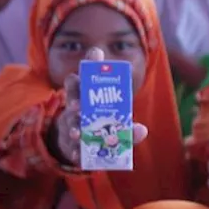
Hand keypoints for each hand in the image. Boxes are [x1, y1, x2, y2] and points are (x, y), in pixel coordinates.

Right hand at [53, 47, 149, 167]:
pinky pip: (67, 142)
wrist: (79, 143)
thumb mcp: (116, 123)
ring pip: (67, 118)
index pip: (85, 73)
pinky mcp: (66, 138)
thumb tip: (142, 130)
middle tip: (78, 107)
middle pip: (72, 92)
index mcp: (88, 91)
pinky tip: (77, 155)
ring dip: (72, 125)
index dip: (90, 62)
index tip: (97, 53)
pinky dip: (72, 149)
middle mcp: (75, 101)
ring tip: (78, 134)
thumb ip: (128, 126)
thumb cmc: (101, 124)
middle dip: (74, 98)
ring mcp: (69, 120)